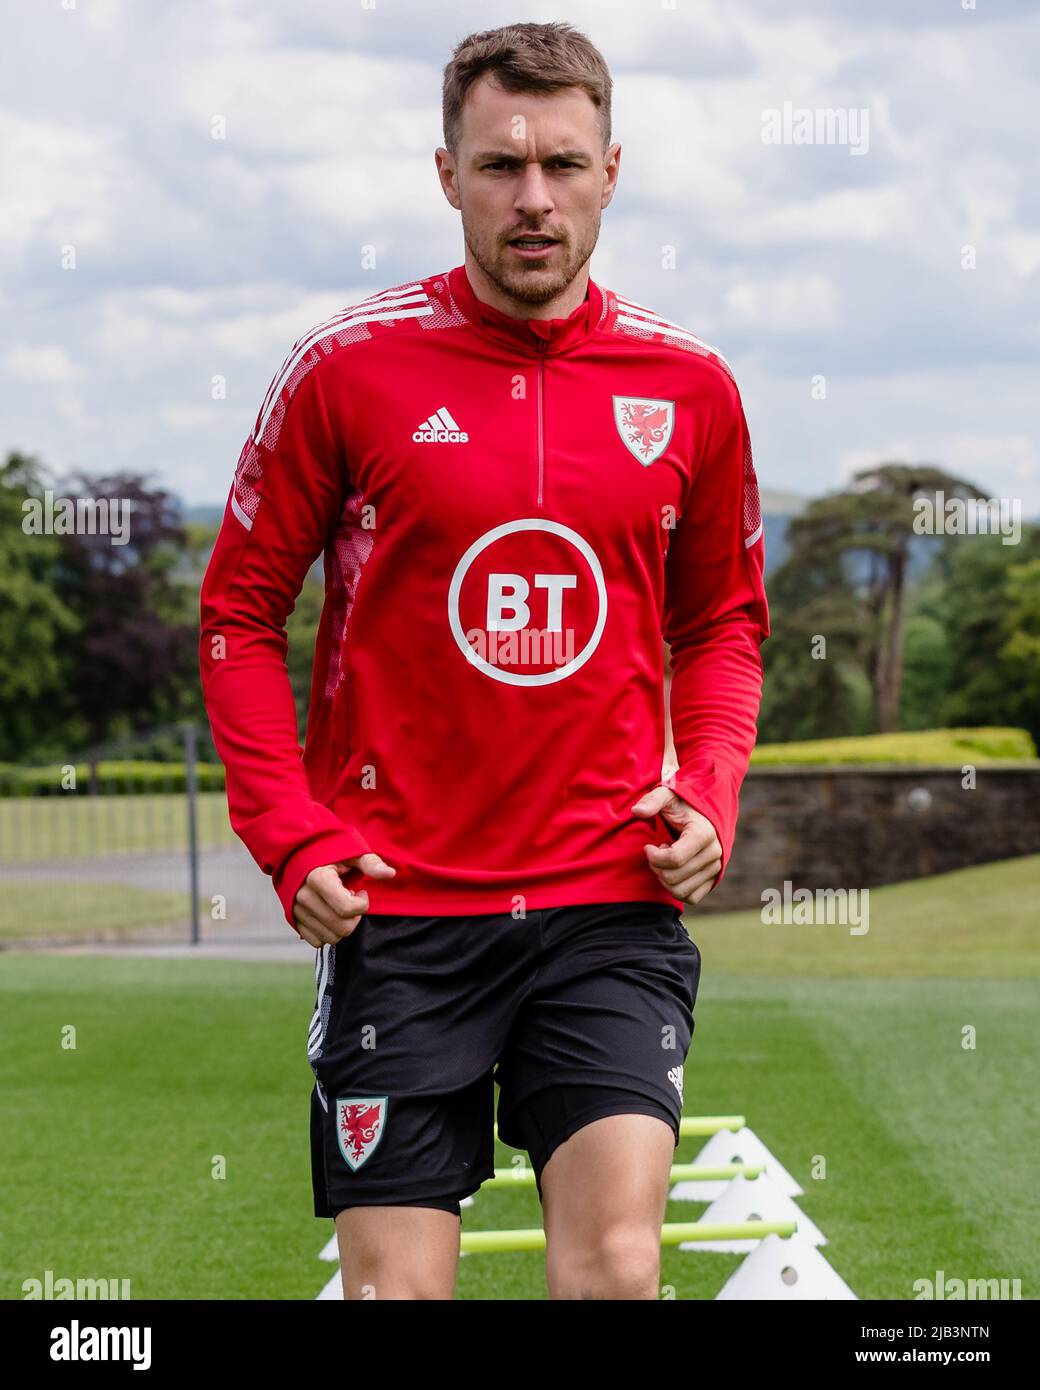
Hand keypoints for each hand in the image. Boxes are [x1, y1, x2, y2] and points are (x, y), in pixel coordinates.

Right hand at [292, 852, 395, 946]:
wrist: (298, 853)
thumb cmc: (330, 852)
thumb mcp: (352, 853)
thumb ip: (370, 863)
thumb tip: (390, 873)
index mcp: (317, 878)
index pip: (348, 909)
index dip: (362, 903)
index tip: (361, 892)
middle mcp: (303, 897)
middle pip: (342, 928)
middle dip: (355, 917)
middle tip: (351, 900)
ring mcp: (296, 911)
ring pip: (332, 938)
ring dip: (343, 926)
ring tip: (339, 905)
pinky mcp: (293, 921)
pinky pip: (317, 941)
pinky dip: (328, 932)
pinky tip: (329, 914)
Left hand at [630, 785, 721, 905]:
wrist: (701, 814)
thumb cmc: (680, 805)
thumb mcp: (666, 795)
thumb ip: (652, 800)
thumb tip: (637, 811)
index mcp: (704, 833)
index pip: (674, 859)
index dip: (654, 857)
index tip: (648, 847)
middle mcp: (715, 853)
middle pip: (674, 877)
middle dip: (657, 867)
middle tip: (655, 853)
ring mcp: (716, 868)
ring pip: (681, 891)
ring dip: (664, 879)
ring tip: (664, 861)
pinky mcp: (713, 880)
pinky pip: (691, 897)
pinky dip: (676, 889)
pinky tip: (673, 871)